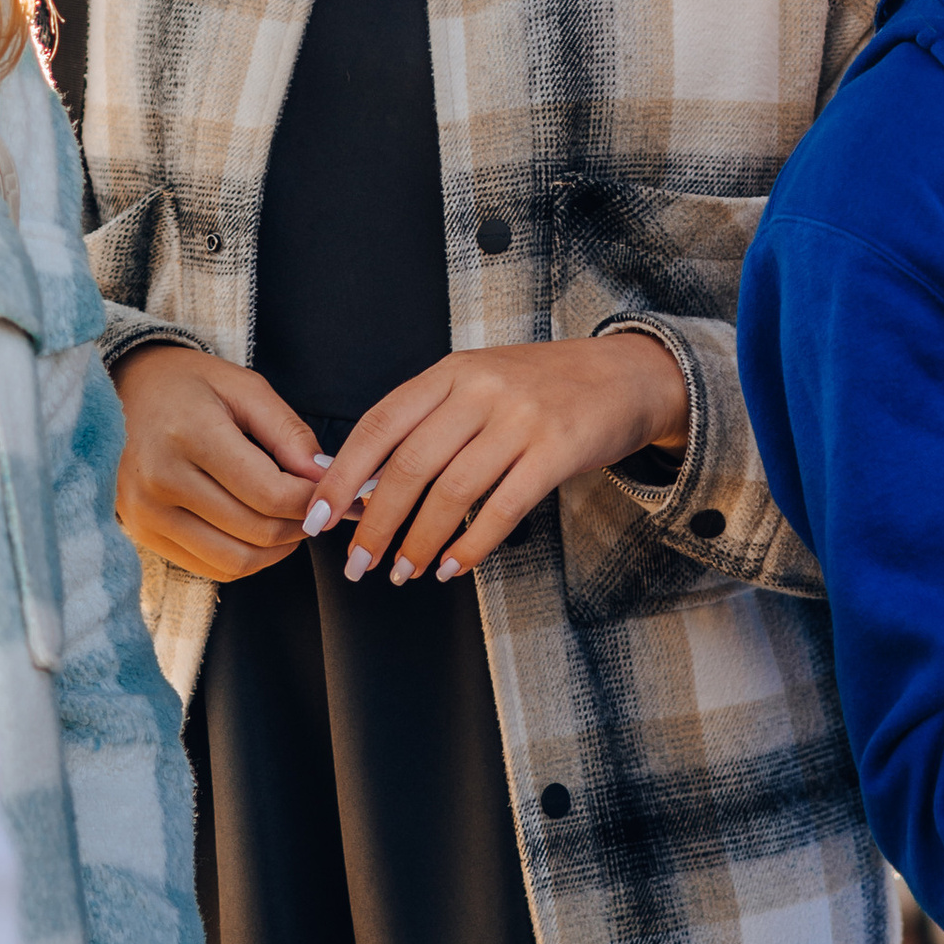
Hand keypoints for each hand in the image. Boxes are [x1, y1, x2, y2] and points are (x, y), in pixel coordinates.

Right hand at [112, 345, 323, 583]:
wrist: (122, 390)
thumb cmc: (189, 385)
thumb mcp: (244, 388)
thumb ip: (289, 433)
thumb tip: (327, 478)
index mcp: (190, 433)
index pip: (269, 492)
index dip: (312, 499)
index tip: (332, 489)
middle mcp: (161, 479)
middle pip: (256, 531)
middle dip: (301, 525)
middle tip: (319, 508)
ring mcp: (147, 512)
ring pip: (235, 560)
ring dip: (277, 550)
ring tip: (291, 521)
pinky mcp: (142, 533)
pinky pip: (209, 568)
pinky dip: (245, 558)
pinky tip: (256, 531)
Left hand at [308, 332, 691, 587]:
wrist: (624, 374)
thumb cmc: (542, 386)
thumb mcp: (479, 382)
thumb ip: (428, 423)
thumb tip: (365, 487)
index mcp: (451, 372)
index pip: (379, 424)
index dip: (343, 475)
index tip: (319, 515)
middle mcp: (481, 390)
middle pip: (409, 465)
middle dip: (375, 523)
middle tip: (357, 563)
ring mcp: (520, 419)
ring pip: (451, 492)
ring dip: (419, 542)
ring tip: (403, 572)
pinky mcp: (556, 451)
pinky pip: (502, 510)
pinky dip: (471, 545)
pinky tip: (453, 566)